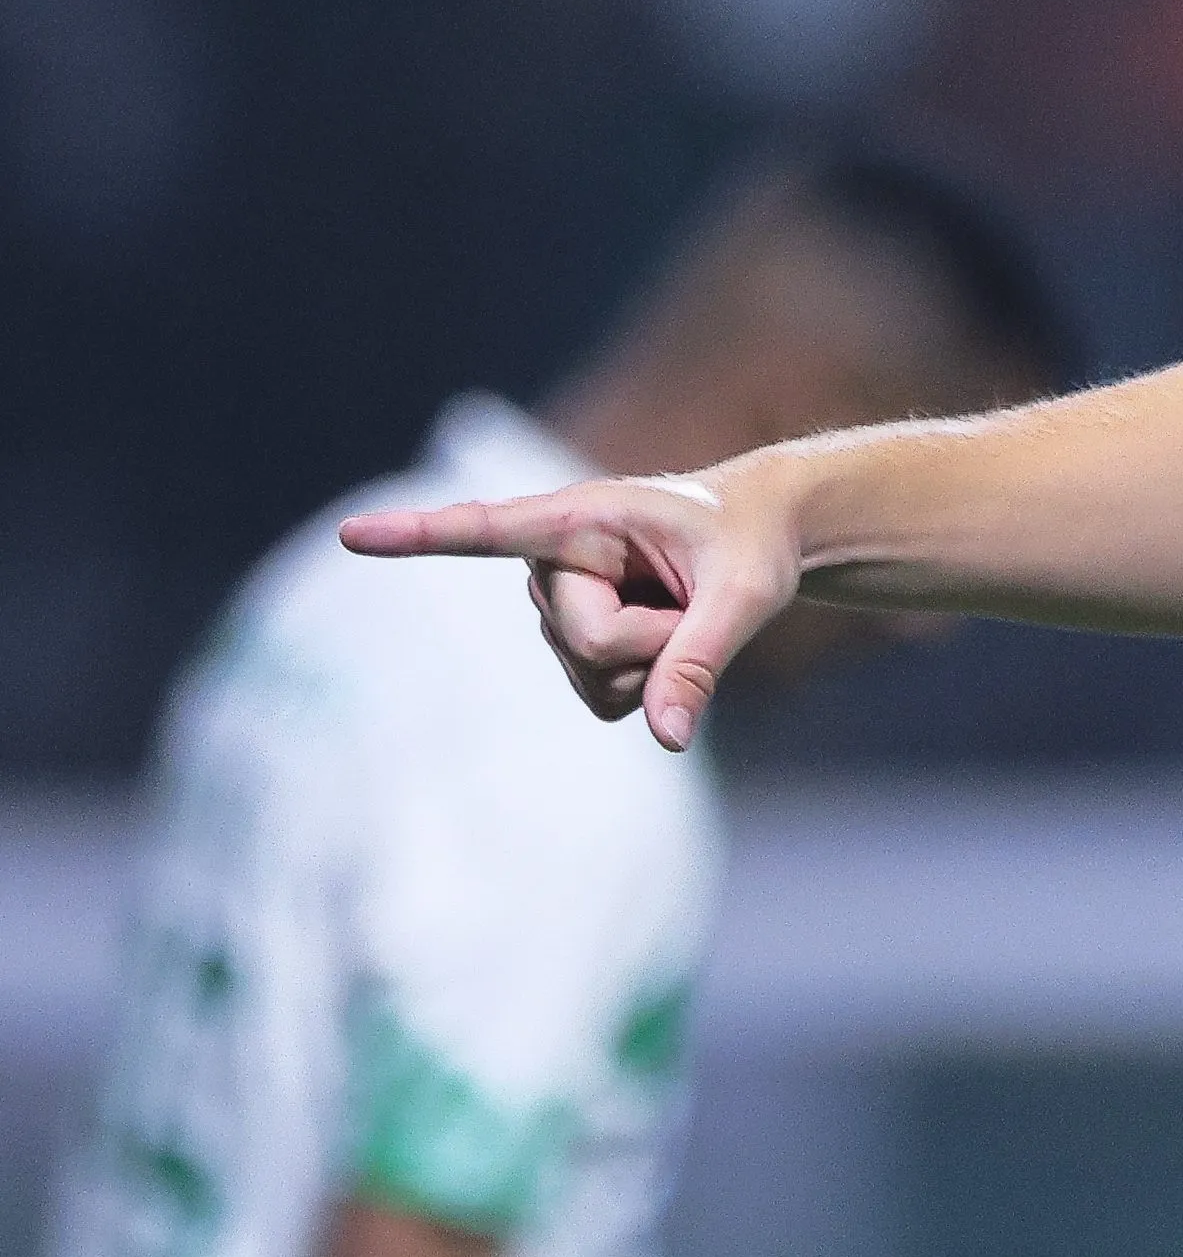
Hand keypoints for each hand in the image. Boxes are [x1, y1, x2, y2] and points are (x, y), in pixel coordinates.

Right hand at [338, 467, 799, 750]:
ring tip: (683, 608)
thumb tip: (666, 739)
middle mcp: (552, 563)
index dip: (418, 536)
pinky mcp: (574, 649)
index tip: (350, 535)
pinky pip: (606, 700)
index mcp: (581, 518)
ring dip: (657, 660)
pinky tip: (667, 637)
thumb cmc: (751, 546)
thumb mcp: (744, 595)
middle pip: (591, 643)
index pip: (485, 530)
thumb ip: (700, 661)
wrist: (758, 545)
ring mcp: (557, 610)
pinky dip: (652, 684)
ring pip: (597, 677)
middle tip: (697, 597)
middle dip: (658, 639)